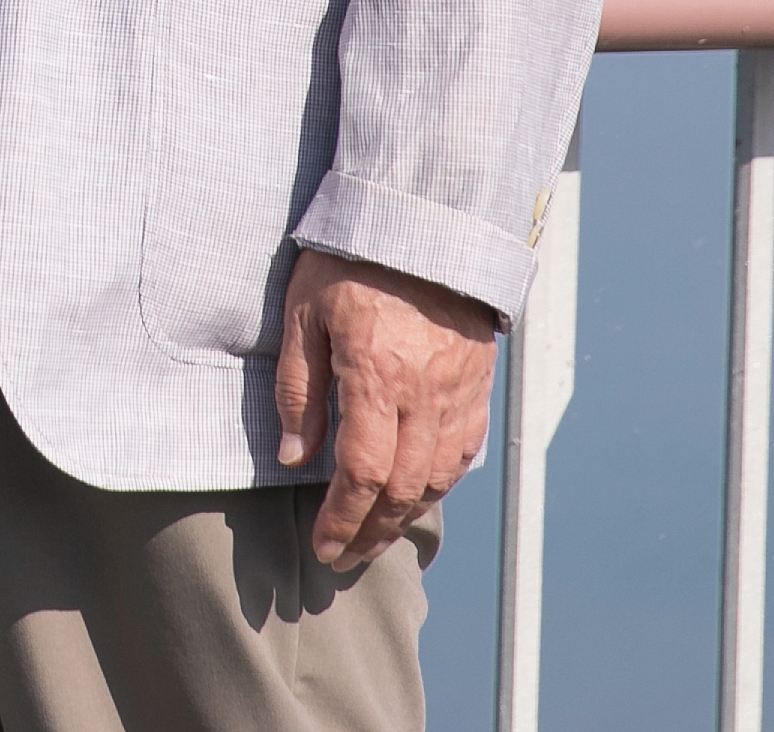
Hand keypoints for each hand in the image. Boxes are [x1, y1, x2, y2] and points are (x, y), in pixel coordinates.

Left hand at [269, 248, 495, 572]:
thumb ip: (300, 389)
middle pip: (403, 488)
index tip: (324, 545)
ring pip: (438, 476)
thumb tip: (298, 457)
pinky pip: (465, 448)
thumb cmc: (350, 258)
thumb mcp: (304, 313)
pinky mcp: (476, 381)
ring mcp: (457, 390)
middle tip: (345, 556)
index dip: (343, 519)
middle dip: (372, 531)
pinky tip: (417, 491)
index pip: (363, 474)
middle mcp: (425, 393)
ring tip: (376, 534)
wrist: (422, 216)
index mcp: (377, 376)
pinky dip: (440, 481)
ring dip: (406, 515)